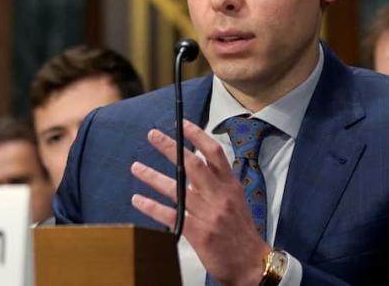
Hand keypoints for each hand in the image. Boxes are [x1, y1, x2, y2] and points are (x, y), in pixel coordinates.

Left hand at [130, 119, 268, 285]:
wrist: (252, 264)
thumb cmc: (242, 233)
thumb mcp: (237, 202)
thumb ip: (220, 185)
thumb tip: (201, 167)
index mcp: (231, 186)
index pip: (214, 153)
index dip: (197, 136)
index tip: (182, 124)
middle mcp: (219, 196)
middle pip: (192, 164)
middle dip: (170, 147)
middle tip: (153, 135)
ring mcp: (207, 214)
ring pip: (176, 188)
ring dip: (153, 176)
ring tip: (136, 167)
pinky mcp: (197, 233)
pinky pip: (170, 215)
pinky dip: (152, 207)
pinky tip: (139, 200)